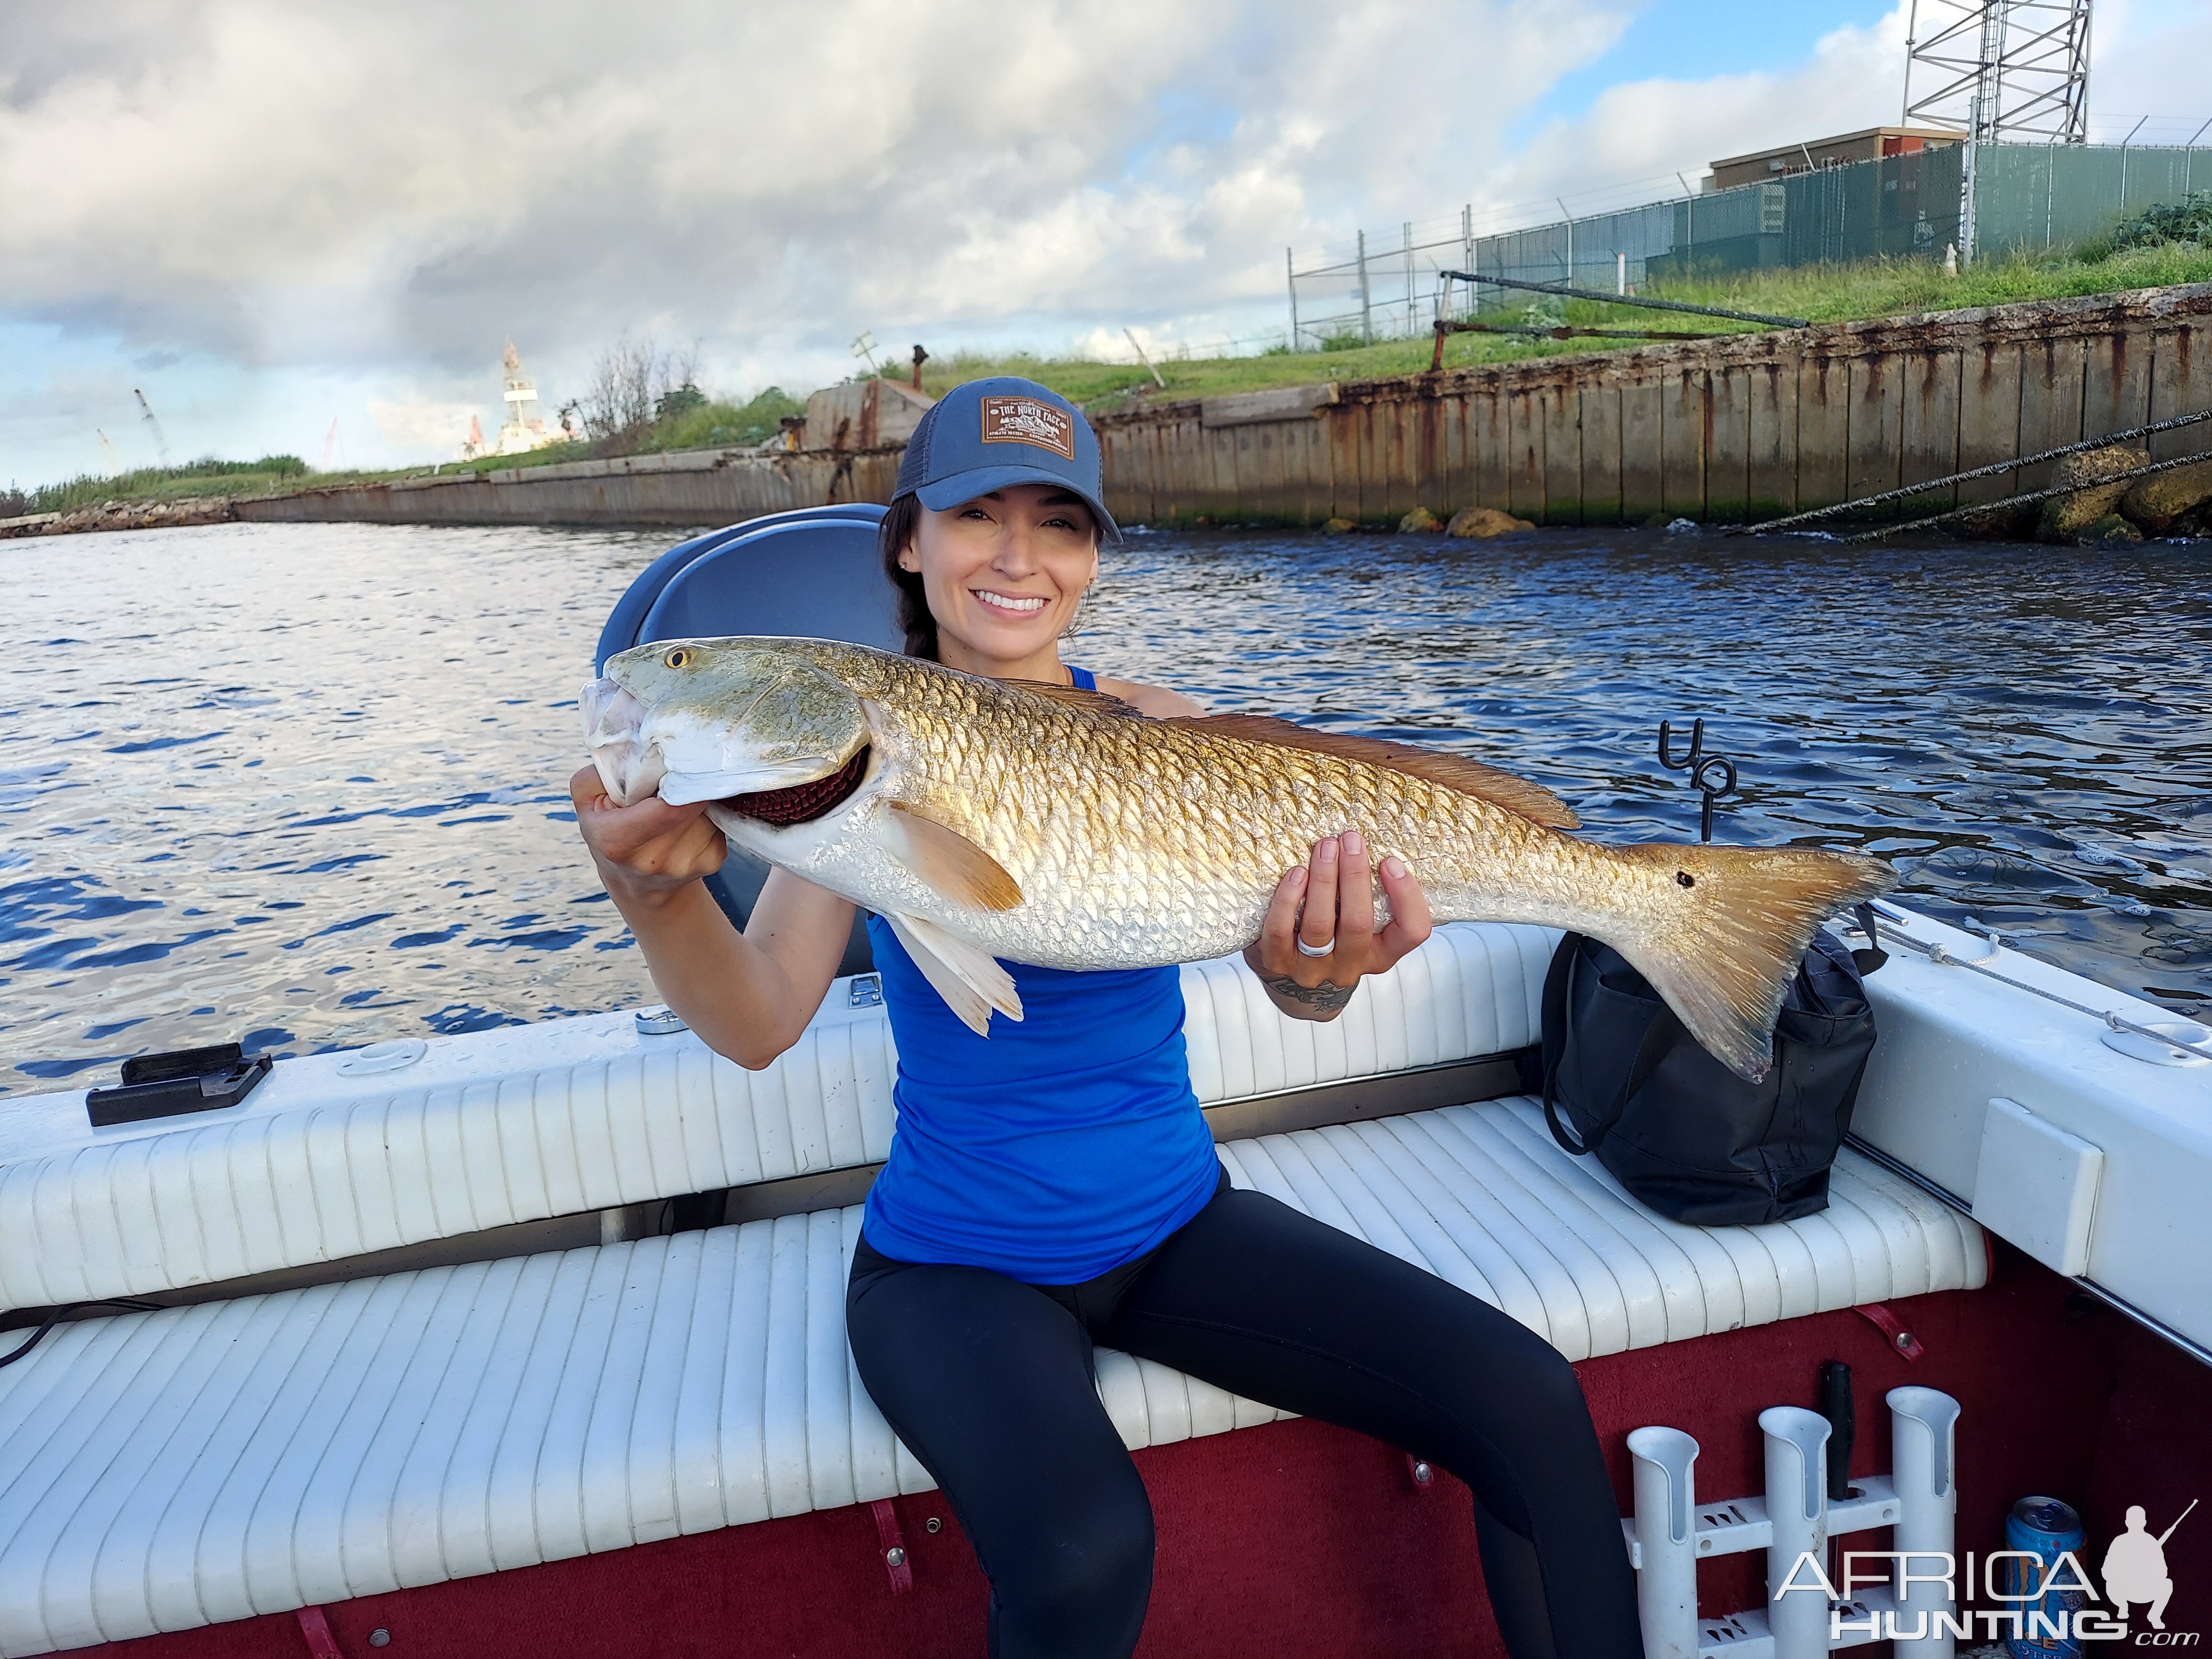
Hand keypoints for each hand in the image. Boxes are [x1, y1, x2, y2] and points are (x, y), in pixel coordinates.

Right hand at [569, 764, 726, 908]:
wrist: (637, 884)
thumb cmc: (608, 832)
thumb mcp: (589, 802)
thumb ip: (599, 773)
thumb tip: (633, 748)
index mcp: (619, 842)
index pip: (668, 807)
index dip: (681, 780)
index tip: (680, 761)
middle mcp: (655, 860)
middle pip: (691, 804)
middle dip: (688, 782)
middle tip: (677, 772)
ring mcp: (686, 865)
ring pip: (707, 810)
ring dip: (696, 797)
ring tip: (676, 801)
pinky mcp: (711, 863)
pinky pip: (718, 822)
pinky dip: (706, 814)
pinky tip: (688, 819)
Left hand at [1243, 831, 1433, 1019]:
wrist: (1290, 983)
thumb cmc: (1333, 938)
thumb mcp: (1360, 925)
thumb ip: (1369, 896)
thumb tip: (1365, 846)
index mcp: (1380, 955)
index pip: (1412, 932)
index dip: (1406, 896)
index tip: (1389, 861)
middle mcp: (1349, 966)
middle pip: (1358, 923)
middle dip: (1354, 876)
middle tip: (1350, 839)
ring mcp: (1311, 969)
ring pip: (1319, 925)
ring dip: (1323, 880)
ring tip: (1324, 847)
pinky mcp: (1277, 964)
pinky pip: (1281, 931)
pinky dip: (1288, 900)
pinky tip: (1296, 874)